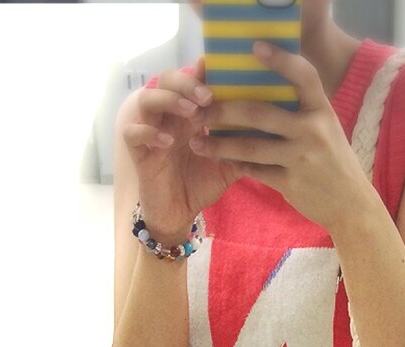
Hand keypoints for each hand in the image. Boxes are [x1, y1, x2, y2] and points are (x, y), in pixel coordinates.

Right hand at [119, 57, 245, 238]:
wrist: (179, 214)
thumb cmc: (200, 185)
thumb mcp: (227, 166)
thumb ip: (242, 148)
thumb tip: (272, 134)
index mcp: (189, 113)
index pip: (191, 80)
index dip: (202, 73)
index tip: (222, 75)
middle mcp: (168, 116)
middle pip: (167, 80)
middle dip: (187, 83)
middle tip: (208, 96)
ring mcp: (150, 131)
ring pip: (147, 98)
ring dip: (169, 101)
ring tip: (191, 112)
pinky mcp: (138, 152)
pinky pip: (133, 132)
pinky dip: (148, 132)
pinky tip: (166, 141)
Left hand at [188, 43, 374, 233]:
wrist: (351, 204)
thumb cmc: (332, 160)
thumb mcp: (325, 128)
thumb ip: (301, 111)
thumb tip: (262, 90)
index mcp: (321, 111)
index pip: (303, 76)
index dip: (280, 60)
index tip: (255, 47)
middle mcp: (312, 131)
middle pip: (260, 114)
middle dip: (224, 111)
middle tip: (199, 108)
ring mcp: (300, 159)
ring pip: (250, 147)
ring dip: (219, 144)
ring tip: (196, 141)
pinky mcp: (290, 184)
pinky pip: (255, 170)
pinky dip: (235, 164)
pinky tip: (220, 159)